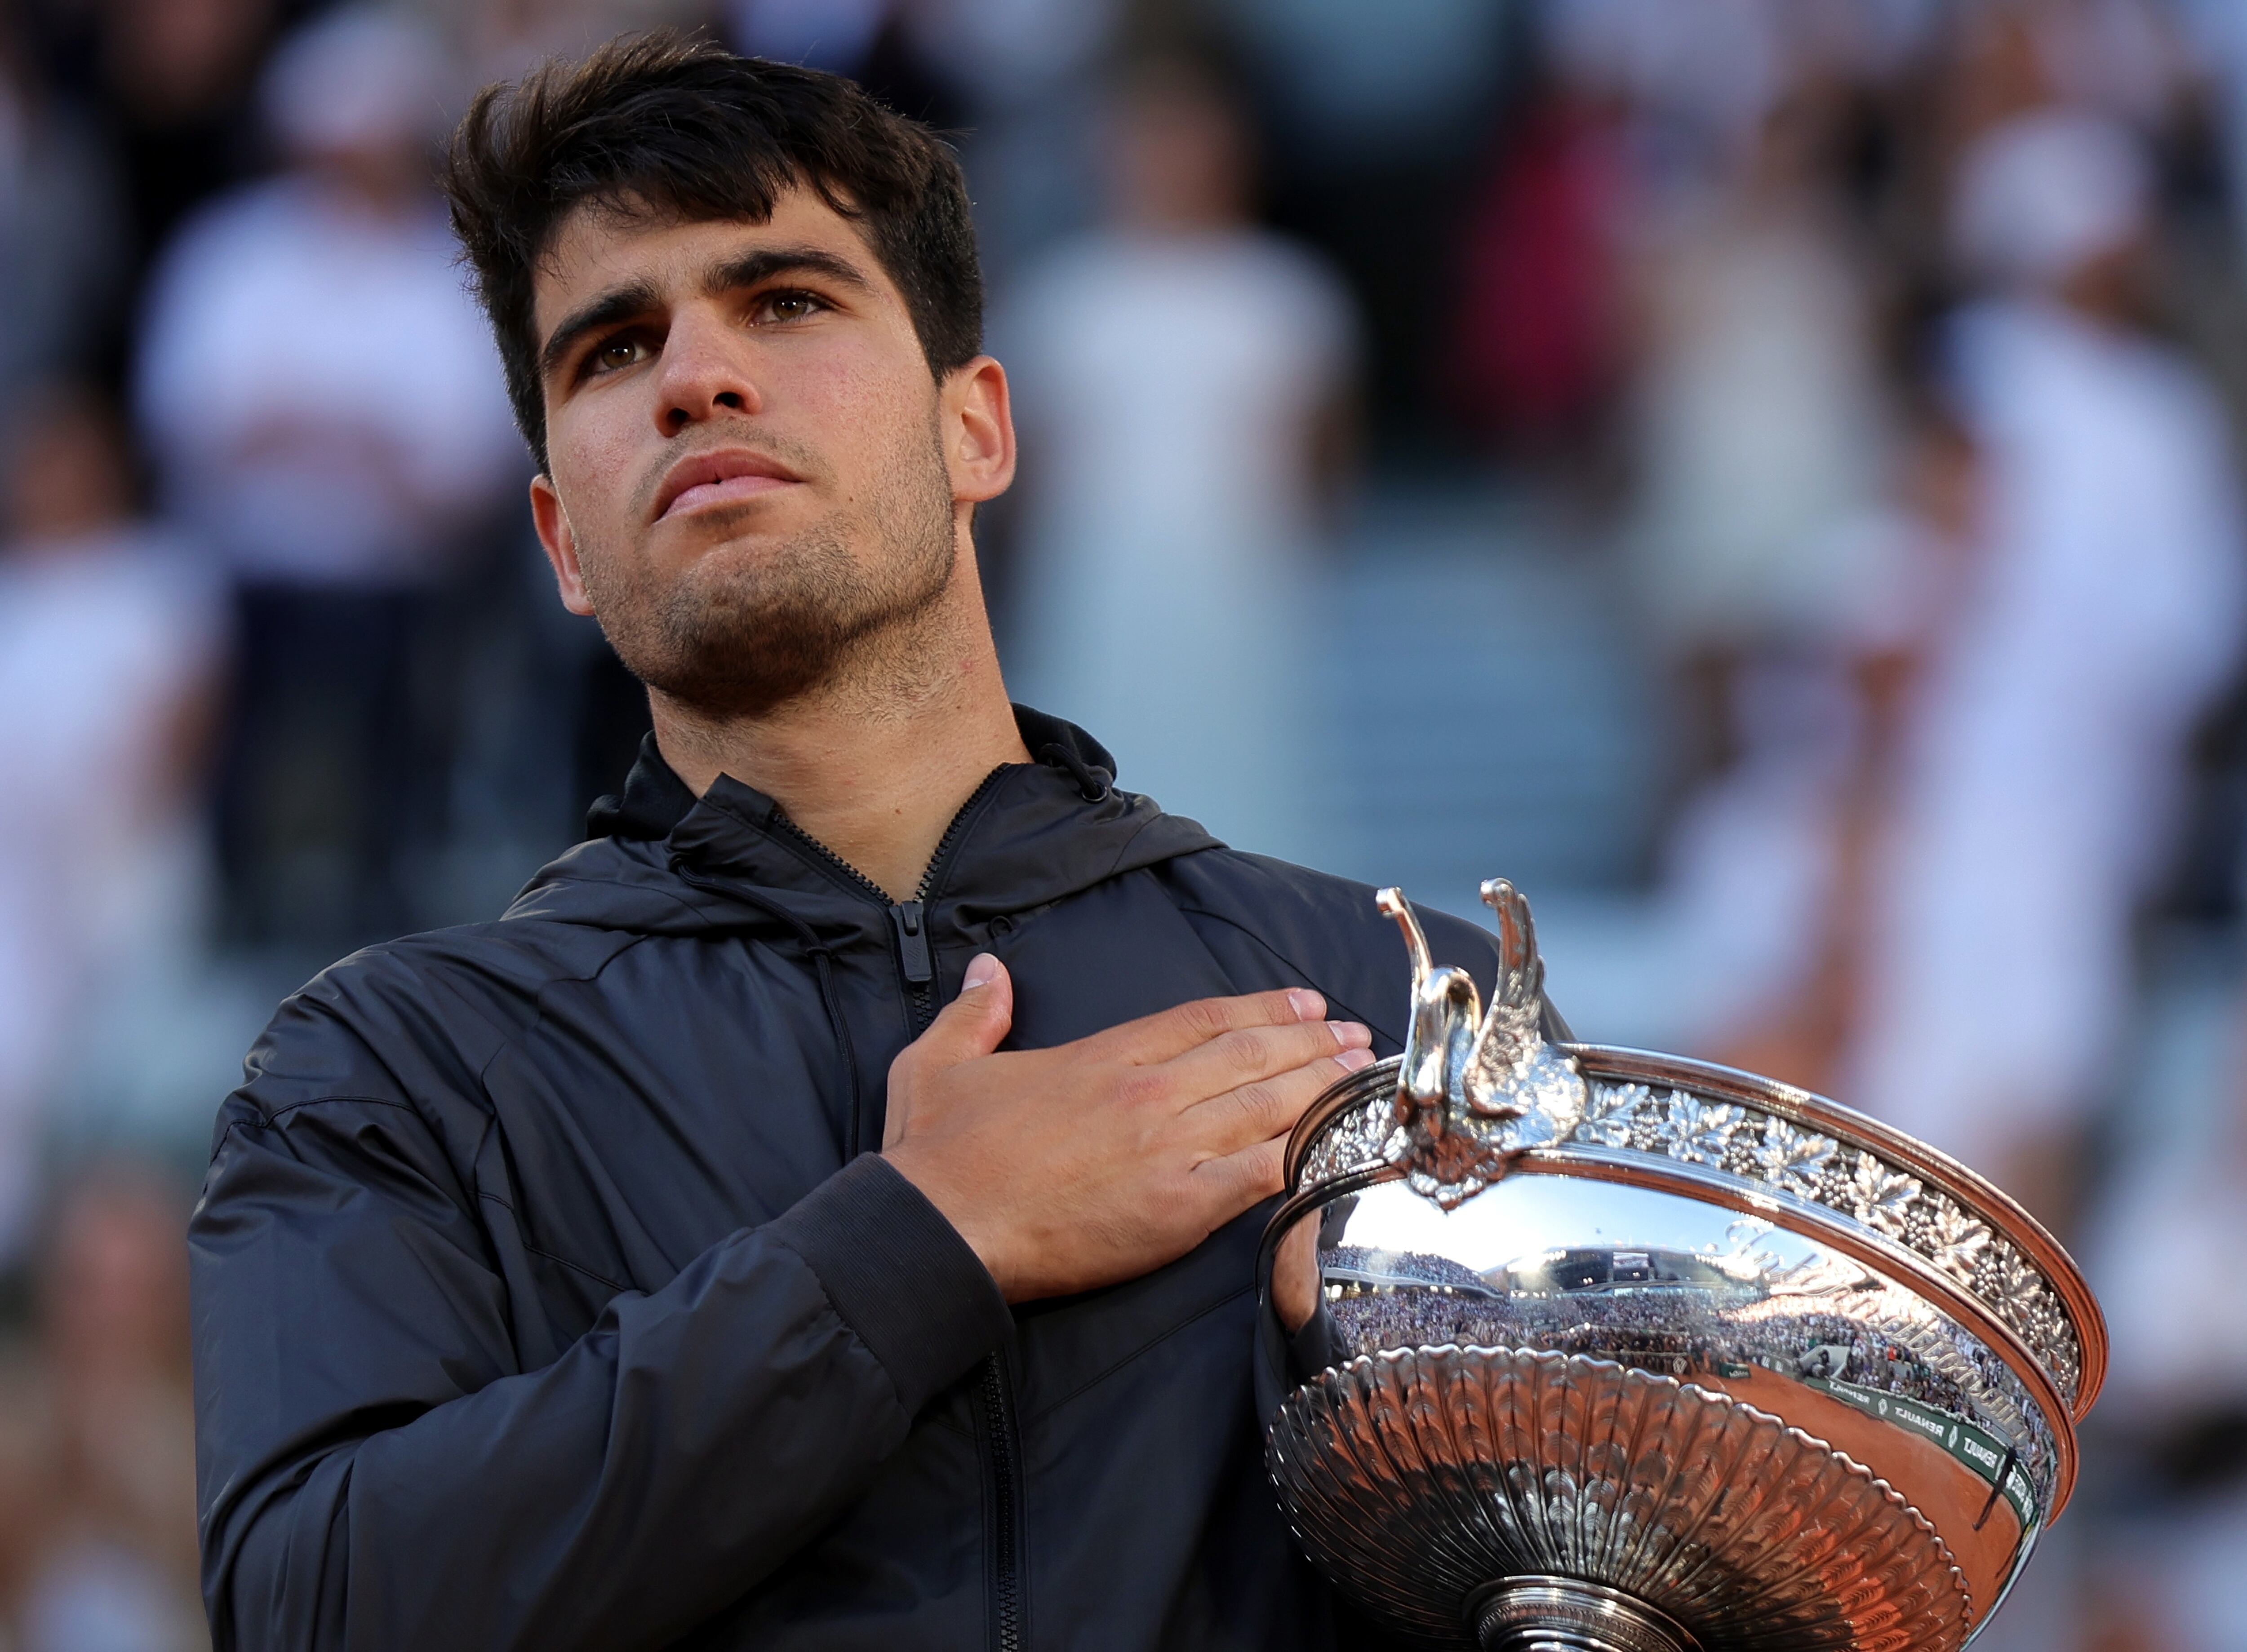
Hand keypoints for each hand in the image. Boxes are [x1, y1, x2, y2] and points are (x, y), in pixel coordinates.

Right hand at [882, 955, 1374, 1301]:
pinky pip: (1264, 1175)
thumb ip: (974, 1012)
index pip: (1204, 1019)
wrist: (939, 1227)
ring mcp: (1169, 1149)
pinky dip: (1309, 1156)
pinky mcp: (1179, 1208)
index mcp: (1105, 1056)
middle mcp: (1149, 1093)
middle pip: (1253, 1056)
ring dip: (1326, 1088)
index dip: (1263, 1008)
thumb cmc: (937, 1154)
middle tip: (1360, 1038)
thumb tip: (988, 972)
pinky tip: (1344, 1146)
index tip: (1306, 1004)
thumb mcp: (939, 1062)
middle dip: (1315, 1043)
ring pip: (1270, 1105)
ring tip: (1367, 1077)